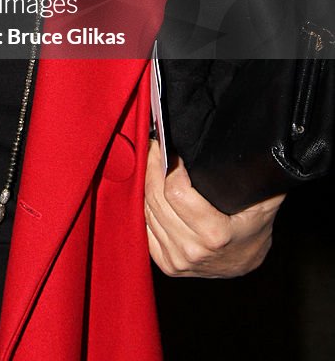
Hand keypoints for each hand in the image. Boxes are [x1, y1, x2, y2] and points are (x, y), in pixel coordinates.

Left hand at [144, 139, 284, 277]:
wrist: (246, 263)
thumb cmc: (254, 227)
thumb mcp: (263, 200)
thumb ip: (255, 174)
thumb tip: (245, 145)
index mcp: (215, 234)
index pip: (176, 192)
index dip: (168, 165)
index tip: (167, 147)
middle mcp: (193, 250)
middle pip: (157, 199)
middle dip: (153, 168)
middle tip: (156, 148)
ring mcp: (178, 260)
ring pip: (148, 211)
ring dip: (148, 185)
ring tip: (155, 165)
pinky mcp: (167, 264)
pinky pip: (146, 227)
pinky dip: (148, 206)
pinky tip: (154, 191)